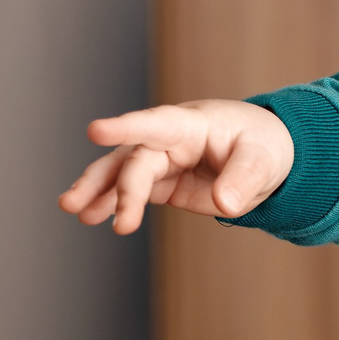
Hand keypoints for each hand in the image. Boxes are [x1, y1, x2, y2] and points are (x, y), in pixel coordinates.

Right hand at [59, 100, 293, 233]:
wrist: (265, 157)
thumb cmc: (264, 145)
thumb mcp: (263, 159)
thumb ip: (244, 179)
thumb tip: (225, 203)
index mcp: (192, 124)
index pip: (155, 124)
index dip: (126, 127)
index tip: (94, 130)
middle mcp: (170, 140)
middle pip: (135, 159)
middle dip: (115, 186)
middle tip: (86, 209)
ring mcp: (164, 161)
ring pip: (122, 173)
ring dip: (98, 191)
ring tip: (74, 210)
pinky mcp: (164, 183)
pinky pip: (132, 191)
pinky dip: (111, 203)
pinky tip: (91, 215)